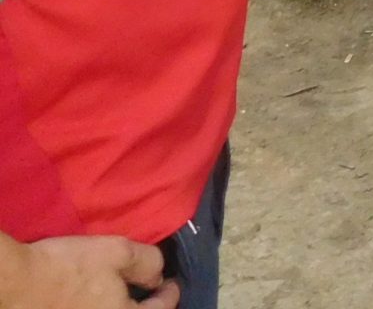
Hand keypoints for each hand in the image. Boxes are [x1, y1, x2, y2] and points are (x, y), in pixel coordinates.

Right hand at [3, 235, 176, 308]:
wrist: (16, 285)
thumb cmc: (70, 267)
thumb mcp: (118, 252)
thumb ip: (147, 264)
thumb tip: (158, 277)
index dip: (169, 294)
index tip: (172, 285)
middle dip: (147, 308)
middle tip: (151, 294)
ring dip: (120, 308)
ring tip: (123, 297)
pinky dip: (100, 308)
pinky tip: (95, 300)